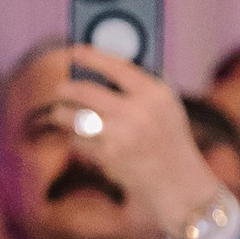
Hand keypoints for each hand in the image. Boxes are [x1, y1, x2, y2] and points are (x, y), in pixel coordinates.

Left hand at [51, 49, 216, 238]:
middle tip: (61, 89)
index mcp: (155, 95)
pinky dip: (76, 139)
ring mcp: (122, 135)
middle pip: (85, 90)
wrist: (179, 186)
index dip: (91, 56)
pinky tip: (81, 139)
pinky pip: (78, 140)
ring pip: (74, 116)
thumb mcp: (167, 107)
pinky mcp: (109, 156)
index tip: (75, 51)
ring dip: (62, 114)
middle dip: (67, 89)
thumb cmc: (170, 140)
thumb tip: (99, 63)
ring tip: (60, 114)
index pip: (116, 67)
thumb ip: (140, 82)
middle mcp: (138, 112)